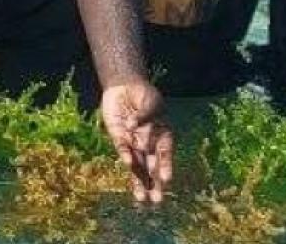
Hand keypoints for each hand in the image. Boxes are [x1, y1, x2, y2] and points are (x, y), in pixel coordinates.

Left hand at [101, 79, 173, 204]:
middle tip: (156, 201)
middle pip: (151, 166)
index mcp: (161, 136)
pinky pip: (122, 148)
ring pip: (137, 165)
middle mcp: (148, 143)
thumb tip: (135, 128)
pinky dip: (125, 156)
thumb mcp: (151, 102)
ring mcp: (133, 142)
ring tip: (141, 198)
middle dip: (154, 183)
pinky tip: (128, 165)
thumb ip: (146, 116)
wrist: (124, 85)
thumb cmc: (143, 94)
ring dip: (139, 181)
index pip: (165, 154)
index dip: (166, 166)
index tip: (167, 179)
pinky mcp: (118, 136)